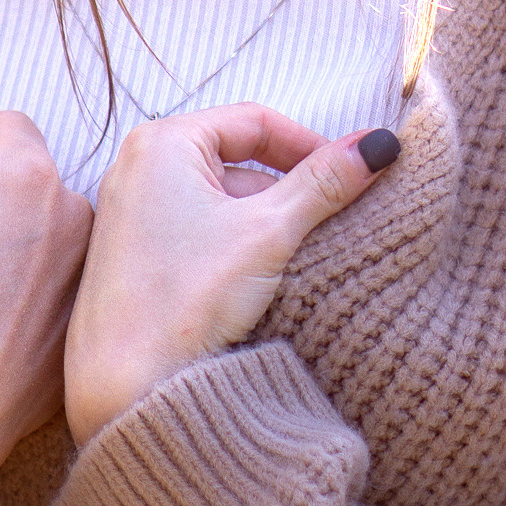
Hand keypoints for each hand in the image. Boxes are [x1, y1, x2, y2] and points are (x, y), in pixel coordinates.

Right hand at [0, 78, 92, 505]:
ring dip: (28, 243)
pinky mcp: (99, 313)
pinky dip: (46, 290)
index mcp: (26, 171)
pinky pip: (73, 282)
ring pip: (60, 230)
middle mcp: (78, 208)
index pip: (6, 128)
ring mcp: (96, 264)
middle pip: (37, 178)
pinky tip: (6, 327)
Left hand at [64, 106, 398, 446]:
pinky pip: (196, 227)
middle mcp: (136, 166)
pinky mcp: (132, 253)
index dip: (311, 145)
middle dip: (288, 188)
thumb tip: (380, 146)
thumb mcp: (270, 231)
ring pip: (219, 197)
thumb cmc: (186, 297)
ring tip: (299, 254)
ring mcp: (129, 210)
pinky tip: (260, 277)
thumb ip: (326, 181)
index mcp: (162, 141)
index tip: (350, 175)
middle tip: (332, 218)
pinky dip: (234, 241)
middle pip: (236, 158)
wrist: (126, 384)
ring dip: (265, 219)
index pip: (255, 121)